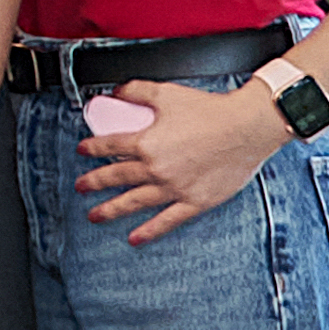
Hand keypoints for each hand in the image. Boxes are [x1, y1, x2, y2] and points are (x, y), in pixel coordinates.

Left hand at [81, 76, 287, 243]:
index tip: (82, 151)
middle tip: (81, 187)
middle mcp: (156, 168)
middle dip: (94, 182)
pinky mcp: (195, 201)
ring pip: (135, 202)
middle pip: (116, 177)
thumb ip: (136, 91)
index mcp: (146, 143)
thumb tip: (117, 91)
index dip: (92, 148)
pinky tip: (135, 238)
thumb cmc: (212, 111)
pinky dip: (149, 231)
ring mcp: (175, 187)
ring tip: (95, 216)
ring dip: (112, 210)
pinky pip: (167, 220)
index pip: (109, 146)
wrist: (247, 128)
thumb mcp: (166, 94)